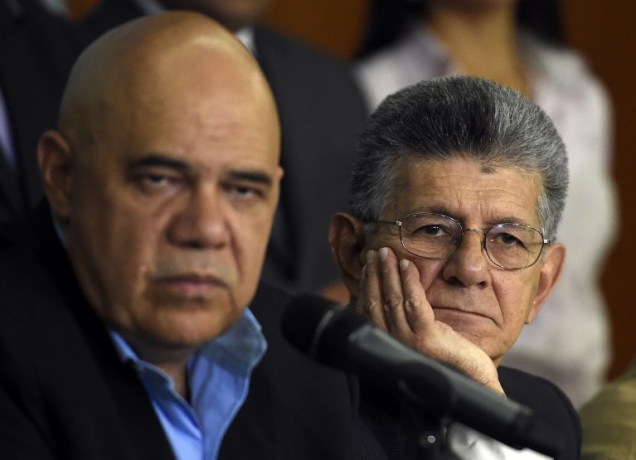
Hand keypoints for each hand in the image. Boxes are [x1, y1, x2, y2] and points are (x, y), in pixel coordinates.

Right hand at [357, 247, 503, 394]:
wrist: (472, 380)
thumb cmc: (446, 357)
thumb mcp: (418, 336)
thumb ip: (402, 320)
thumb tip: (388, 294)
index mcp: (389, 343)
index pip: (368, 310)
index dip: (366, 285)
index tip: (368, 265)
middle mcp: (394, 343)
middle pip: (376, 302)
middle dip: (374, 274)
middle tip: (374, 253)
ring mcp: (409, 341)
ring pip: (392, 299)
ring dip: (387, 272)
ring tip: (385, 253)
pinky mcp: (427, 337)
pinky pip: (414, 302)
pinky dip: (408, 280)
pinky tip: (406, 265)